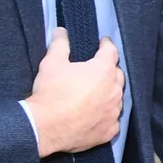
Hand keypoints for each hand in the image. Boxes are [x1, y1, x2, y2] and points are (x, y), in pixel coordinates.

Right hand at [25, 28, 124, 157]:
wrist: (44, 128)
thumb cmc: (51, 93)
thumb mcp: (52, 63)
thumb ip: (60, 44)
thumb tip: (61, 32)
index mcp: (103, 70)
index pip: (111, 51)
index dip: (106, 45)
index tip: (102, 43)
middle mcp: (113, 90)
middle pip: (117, 74)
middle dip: (109, 69)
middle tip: (96, 69)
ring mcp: (113, 112)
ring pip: (117, 97)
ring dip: (109, 92)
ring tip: (97, 92)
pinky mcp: (108, 130)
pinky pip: (113, 119)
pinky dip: (107, 114)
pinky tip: (98, 113)